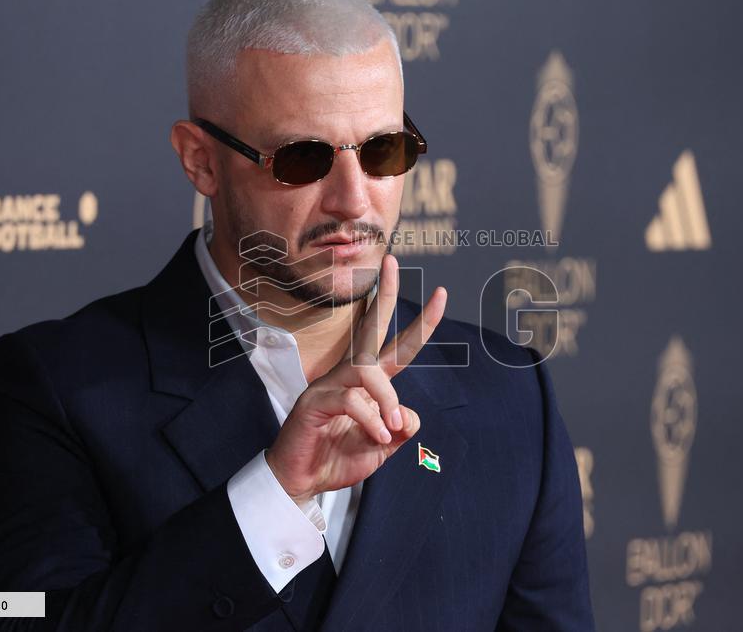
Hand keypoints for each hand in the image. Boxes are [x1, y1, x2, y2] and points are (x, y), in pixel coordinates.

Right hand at [265, 253, 446, 502]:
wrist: (301, 481)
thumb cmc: (338, 458)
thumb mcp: (382, 445)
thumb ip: (400, 429)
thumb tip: (409, 417)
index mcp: (368, 383)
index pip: (397, 347)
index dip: (421, 322)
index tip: (441, 294)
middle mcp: (348, 376)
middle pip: (370, 328)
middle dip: (384, 294)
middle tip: (394, 262)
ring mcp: (329, 385)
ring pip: (367, 370)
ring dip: (387, 398)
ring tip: (391, 426)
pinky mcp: (314, 402)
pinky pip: (350, 400)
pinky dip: (369, 419)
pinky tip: (376, 437)